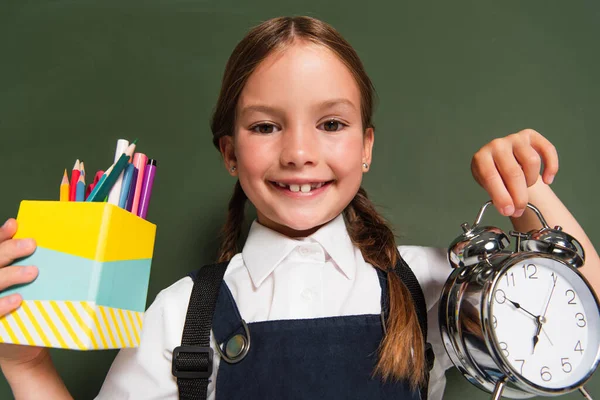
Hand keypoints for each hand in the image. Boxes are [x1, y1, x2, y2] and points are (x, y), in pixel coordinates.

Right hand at [0, 218, 46, 367]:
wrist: (22, 347)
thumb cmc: (27, 310)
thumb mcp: (30, 287)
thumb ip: (30, 267)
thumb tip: (48, 245)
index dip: (0, 235)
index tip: (15, 225)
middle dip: (8, 250)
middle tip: (31, 245)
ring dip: (10, 275)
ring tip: (33, 272)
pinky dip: (3, 305)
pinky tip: (18, 300)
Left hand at [471, 129, 558, 217]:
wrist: (499, 161)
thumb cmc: (493, 175)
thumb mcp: (489, 186)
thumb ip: (498, 196)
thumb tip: (511, 209)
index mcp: (481, 158)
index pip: (491, 177)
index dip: (501, 196)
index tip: (508, 211)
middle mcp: (497, 145)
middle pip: (513, 172)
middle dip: (518, 196)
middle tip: (519, 210)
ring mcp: (514, 139)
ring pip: (532, 161)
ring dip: (531, 181)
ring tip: (525, 187)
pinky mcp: (530, 136)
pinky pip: (547, 149)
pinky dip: (551, 166)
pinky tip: (548, 180)